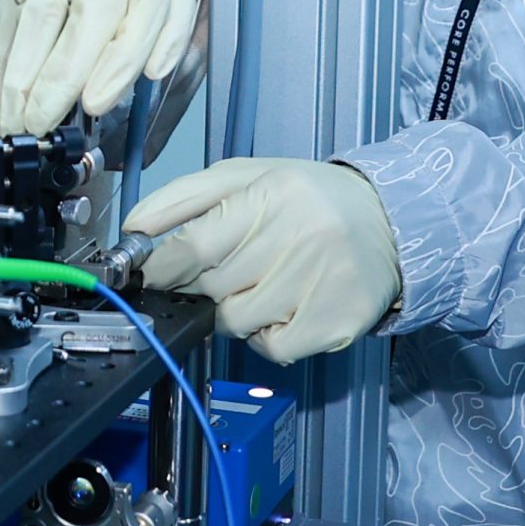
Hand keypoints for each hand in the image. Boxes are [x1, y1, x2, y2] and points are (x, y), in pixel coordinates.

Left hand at [121, 158, 400, 361]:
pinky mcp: (336, 323)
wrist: (391, 222)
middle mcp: (299, 239)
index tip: (154, 273)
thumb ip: (184, 198)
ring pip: (237, 322)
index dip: (163, 267)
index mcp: (273, 195)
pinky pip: (271, 349)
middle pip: (212, 288)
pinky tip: (286, 306)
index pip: (194, 246)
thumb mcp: (246, 177)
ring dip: (237, 309)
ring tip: (264, 281)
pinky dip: (267, 336)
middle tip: (229, 268)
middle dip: (206, 284)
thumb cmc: (309, 198)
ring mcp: (321, 285)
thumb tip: (133, 230)